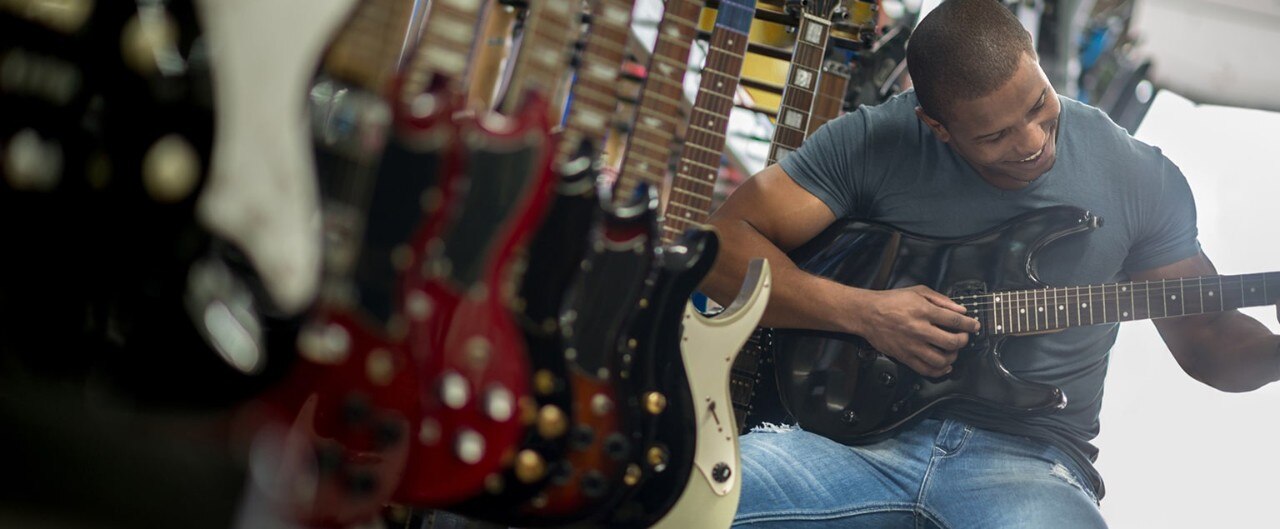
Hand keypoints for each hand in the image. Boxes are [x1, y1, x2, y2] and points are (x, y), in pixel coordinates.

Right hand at [854, 285, 980, 376]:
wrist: (866, 313)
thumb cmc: (891, 301)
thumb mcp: (917, 292)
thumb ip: (941, 300)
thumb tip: (960, 310)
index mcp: (923, 311)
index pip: (954, 320)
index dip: (969, 324)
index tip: (974, 326)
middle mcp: (918, 329)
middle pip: (951, 341)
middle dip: (963, 340)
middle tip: (963, 337)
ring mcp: (911, 345)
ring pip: (941, 359)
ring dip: (953, 356)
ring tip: (953, 351)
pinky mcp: (904, 356)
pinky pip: (926, 369)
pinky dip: (939, 370)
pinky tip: (944, 365)